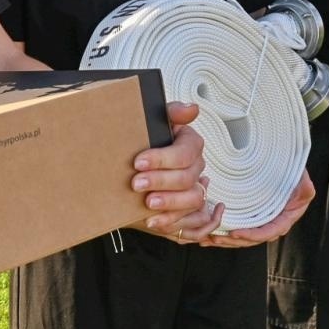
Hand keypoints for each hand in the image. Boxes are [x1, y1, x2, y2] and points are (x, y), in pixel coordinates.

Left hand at [130, 102, 218, 238]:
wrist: (132, 166)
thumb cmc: (145, 142)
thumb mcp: (154, 122)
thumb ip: (172, 113)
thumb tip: (191, 109)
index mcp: (190, 144)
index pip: (185, 152)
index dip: (162, 158)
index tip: (138, 162)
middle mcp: (196, 167)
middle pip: (187, 178)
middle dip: (160, 181)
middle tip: (136, 183)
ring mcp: (194, 189)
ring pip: (192, 199)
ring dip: (169, 202)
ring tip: (148, 202)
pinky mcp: (185, 208)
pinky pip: (188, 219)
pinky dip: (170, 220)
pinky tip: (152, 219)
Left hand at [202, 171, 315, 247]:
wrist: (288, 176)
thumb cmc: (295, 179)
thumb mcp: (303, 182)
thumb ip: (306, 187)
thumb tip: (307, 188)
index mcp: (283, 221)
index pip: (267, 233)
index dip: (251, 235)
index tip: (235, 233)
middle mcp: (271, 226)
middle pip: (251, 239)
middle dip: (232, 241)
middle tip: (215, 238)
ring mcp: (260, 224)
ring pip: (242, 238)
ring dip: (224, 241)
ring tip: (208, 239)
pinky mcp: (251, 221)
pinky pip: (237, 230)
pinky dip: (223, 234)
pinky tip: (209, 235)